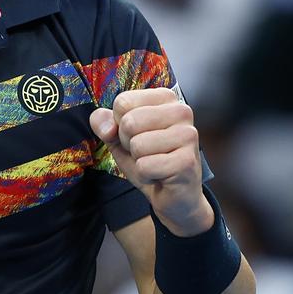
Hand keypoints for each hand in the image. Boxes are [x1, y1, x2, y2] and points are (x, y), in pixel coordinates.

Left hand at [89, 88, 212, 236]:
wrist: (173, 195)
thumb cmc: (149, 160)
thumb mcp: (119, 138)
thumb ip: (104, 123)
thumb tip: (107, 128)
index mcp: (166, 97)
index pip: (123, 102)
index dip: (120, 124)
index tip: (138, 135)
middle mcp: (181, 111)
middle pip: (129, 122)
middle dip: (128, 143)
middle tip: (146, 152)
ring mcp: (188, 135)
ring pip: (137, 145)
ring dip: (138, 161)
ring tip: (154, 162)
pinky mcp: (187, 161)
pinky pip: (145, 166)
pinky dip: (146, 175)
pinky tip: (160, 175)